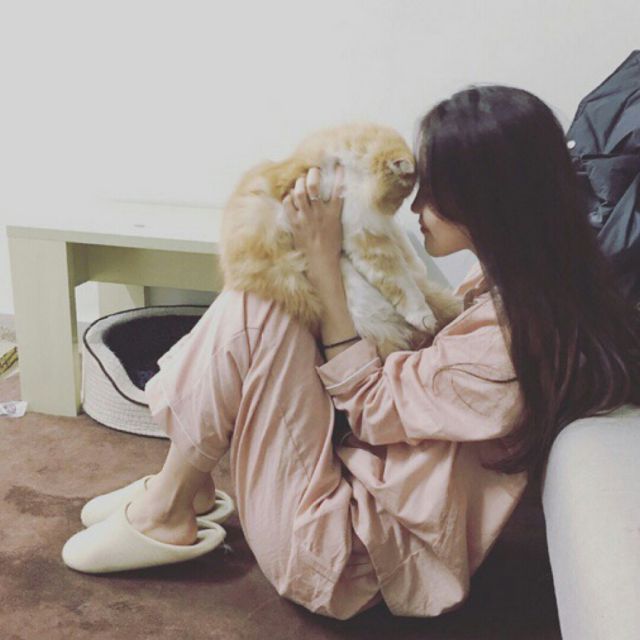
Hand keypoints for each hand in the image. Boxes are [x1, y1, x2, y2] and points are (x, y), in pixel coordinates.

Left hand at [283, 164, 345, 282]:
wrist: (320, 262)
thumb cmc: (331, 245)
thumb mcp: (337, 226)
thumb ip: (334, 211)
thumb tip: (333, 197)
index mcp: (333, 214)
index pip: (338, 190)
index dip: (338, 175)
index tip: (338, 165)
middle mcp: (319, 214)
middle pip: (314, 186)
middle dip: (312, 174)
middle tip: (313, 171)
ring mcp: (305, 218)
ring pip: (299, 192)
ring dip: (299, 183)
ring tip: (300, 181)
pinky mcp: (295, 224)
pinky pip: (288, 204)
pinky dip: (289, 197)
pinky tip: (291, 197)